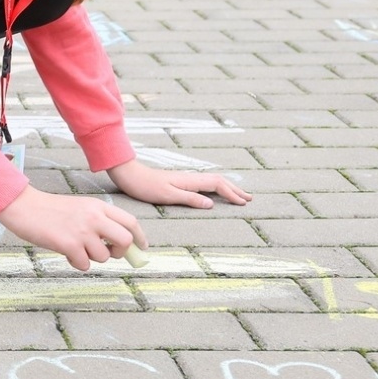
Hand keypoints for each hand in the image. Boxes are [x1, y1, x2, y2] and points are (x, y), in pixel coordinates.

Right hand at [0, 186, 144, 270]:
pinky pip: (85, 264)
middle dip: (121, 252)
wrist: (23, 207)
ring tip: (76, 249)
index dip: (140, 237)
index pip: (130, 221)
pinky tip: (65, 252)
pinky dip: (77, 263)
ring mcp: (82, 231)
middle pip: (124, 240)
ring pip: (103, 257)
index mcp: (97, 206)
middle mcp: (93, 217)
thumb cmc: (49, 209)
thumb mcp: (79, 208)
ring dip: (92, 258)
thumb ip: (98, 221)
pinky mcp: (69, 244)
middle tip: (110, 253)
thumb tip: (117, 245)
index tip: (141, 248)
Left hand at [106, 159, 252, 208]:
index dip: (232, 193)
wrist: (128, 174)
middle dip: (235, 189)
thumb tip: (211, 204)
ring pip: (212, 181)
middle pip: (218, 181)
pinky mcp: (179, 182)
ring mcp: (185, 179)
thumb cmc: (145, 186)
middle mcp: (189, 178)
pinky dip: (216, 188)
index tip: (244, 203)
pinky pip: (204, 184)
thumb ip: (189, 198)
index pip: (217, 184)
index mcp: (189, 180)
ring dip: (227, 188)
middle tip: (250, 198)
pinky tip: (215, 193)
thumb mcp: (167, 195)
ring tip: (239, 195)